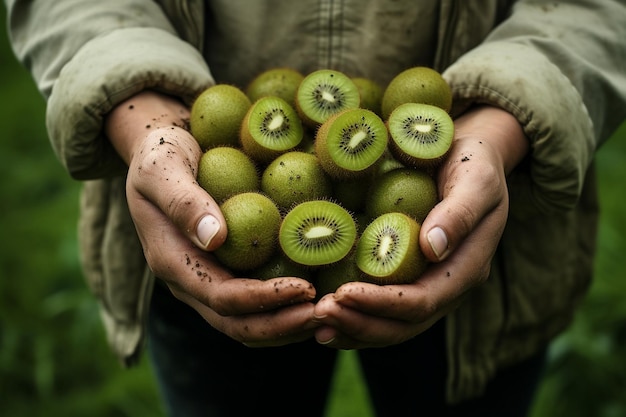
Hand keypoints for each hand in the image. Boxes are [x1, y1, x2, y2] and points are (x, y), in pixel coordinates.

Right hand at [105, 91, 318, 346]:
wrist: (160, 154)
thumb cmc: (162, 153)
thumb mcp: (163, 166)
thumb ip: (183, 201)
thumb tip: (216, 239)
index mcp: (172, 261)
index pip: (221, 297)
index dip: (264, 299)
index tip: (307, 288)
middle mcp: (189, 282)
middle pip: (237, 324)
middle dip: (282, 325)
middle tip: (326, 313)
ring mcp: (206, 282)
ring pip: (247, 325)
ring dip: (287, 327)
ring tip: (329, 315)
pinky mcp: (225, 274)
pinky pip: (255, 307)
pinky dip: (285, 310)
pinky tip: (318, 299)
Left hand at [313, 105, 528, 348]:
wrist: (471, 157)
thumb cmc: (473, 161)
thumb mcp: (475, 178)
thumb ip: (460, 212)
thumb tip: (432, 248)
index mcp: (466, 268)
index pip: (422, 301)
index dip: (383, 303)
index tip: (342, 293)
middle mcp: (447, 286)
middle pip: (403, 324)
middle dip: (359, 323)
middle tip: (317, 314)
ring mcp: (428, 285)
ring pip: (391, 325)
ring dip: (352, 329)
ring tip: (315, 324)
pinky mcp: (409, 277)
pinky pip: (382, 308)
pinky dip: (353, 315)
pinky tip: (325, 316)